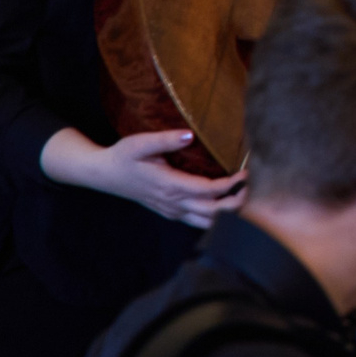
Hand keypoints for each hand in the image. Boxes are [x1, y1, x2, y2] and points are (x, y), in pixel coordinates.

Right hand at [41, 127, 246, 228]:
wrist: (105, 174)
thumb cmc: (123, 156)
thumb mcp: (141, 143)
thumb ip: (166, 139)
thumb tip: (191, 135)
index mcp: (170, 186)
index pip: (209, 191)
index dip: (231, 185)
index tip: (246, 172)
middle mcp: (173, 202)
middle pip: (214, 212)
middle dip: (236, 202)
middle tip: (250, 185)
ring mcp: (172, 210)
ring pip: (207, 221)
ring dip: (226, 211)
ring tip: (240, 193)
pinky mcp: (170, 212)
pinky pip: (197, 221)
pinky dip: (214, 215)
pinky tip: (222, 200)